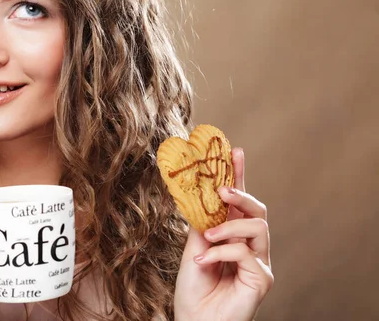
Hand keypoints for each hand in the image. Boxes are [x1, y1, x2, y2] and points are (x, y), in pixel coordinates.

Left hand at [174, 148, 272, 320]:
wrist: (192, 320)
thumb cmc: (193, 288)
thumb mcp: (193, 246)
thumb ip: (202, 222)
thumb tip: (200, 192)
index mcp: (233, 235)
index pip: (240, 201)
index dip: (239, 175)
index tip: (234, 150)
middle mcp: (251, 246)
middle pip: (259, 210)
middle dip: (241, 195)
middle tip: (222, 191)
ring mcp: (259, 262)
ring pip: (257, 228)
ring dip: (229, 227)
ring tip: (208, 237)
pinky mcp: (262, 279)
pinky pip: (245, 254)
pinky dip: (221, 254)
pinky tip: (204, 262)